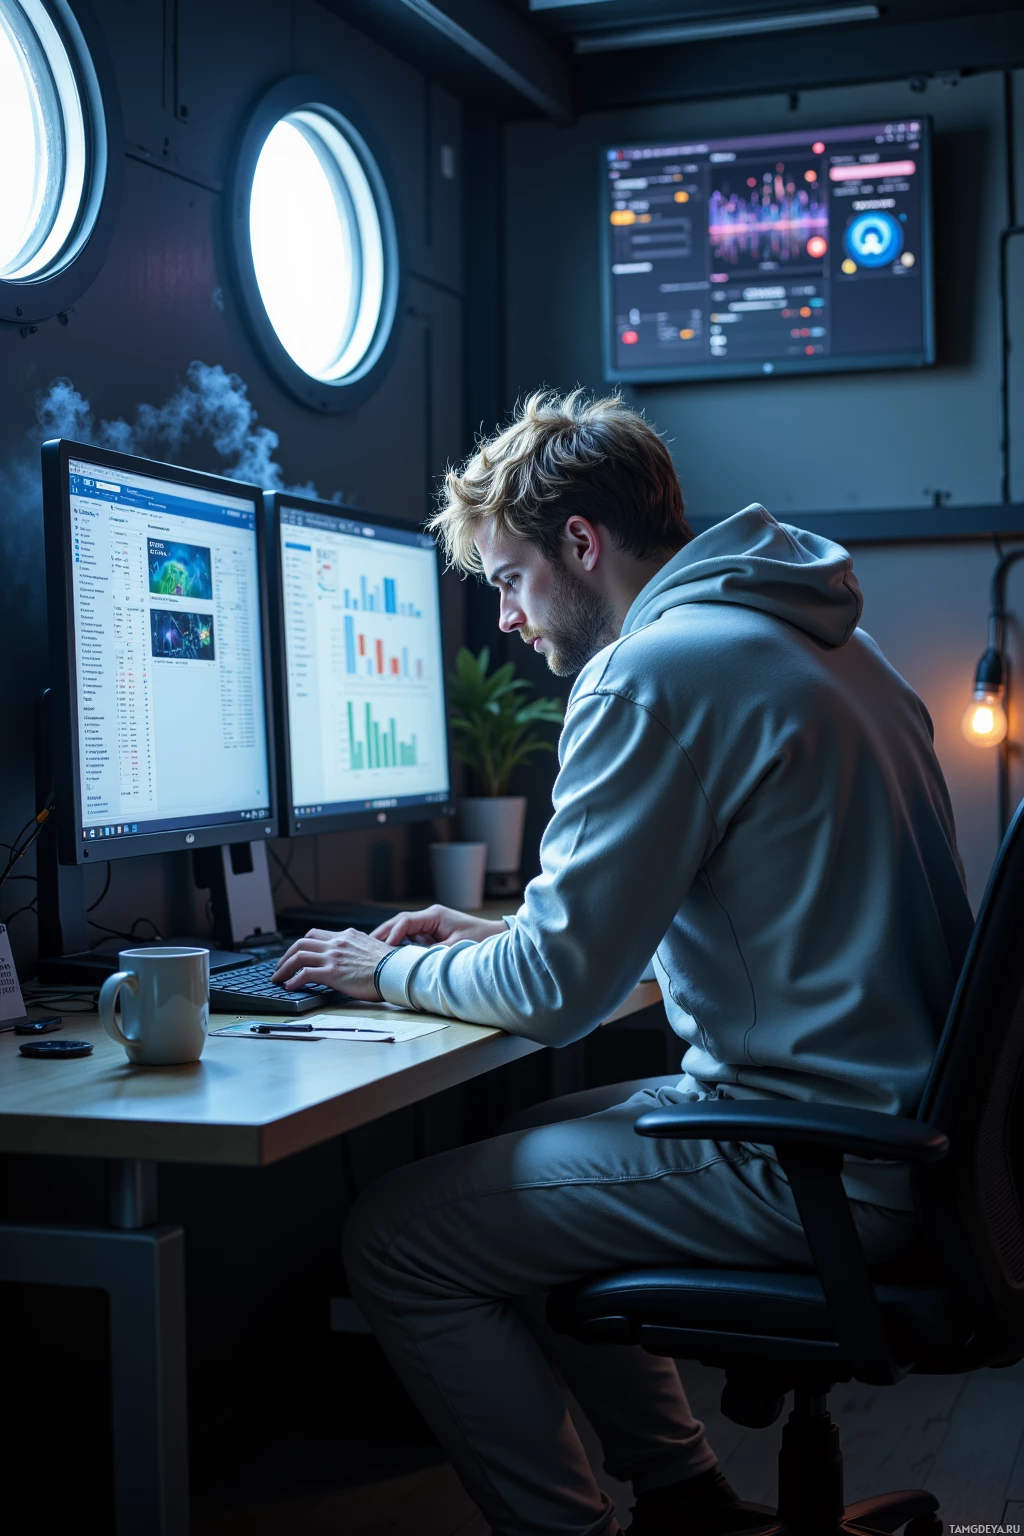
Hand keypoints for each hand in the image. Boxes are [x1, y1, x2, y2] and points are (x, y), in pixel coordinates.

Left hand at [271, 928, 393, 1000]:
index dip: (302, 944)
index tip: (296, 953)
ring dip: (284, 967)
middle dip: (287, 954)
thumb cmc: (389, 965)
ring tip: (278, 977)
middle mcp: (337, 942)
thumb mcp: (371, 948)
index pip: (317, 934)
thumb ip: (357, 949)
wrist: (396, 972)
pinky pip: (304, 973)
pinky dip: (293, 980)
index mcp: (347, 935)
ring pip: (298, 956)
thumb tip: (353, 958)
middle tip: (280, 965)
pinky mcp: (331, 972)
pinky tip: (290, 986)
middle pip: (302, 942)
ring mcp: (333, 956)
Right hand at [370, 904, 507, 947]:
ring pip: (402, 929)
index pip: (406, 921)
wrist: (496, 937)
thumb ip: (434, 954)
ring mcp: (430, 924)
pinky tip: (388, 954)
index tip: (383, 947)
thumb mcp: (456, 948)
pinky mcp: (431, 933)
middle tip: (365, 945)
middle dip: (382, 933)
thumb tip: (415, 964)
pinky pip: (410, 937)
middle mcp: (430, 916)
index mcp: (434, 915)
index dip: (393, 933)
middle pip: (399, 922)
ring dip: (388, 939)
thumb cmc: (480, 939)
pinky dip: (398, 944)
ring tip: (370, 950)